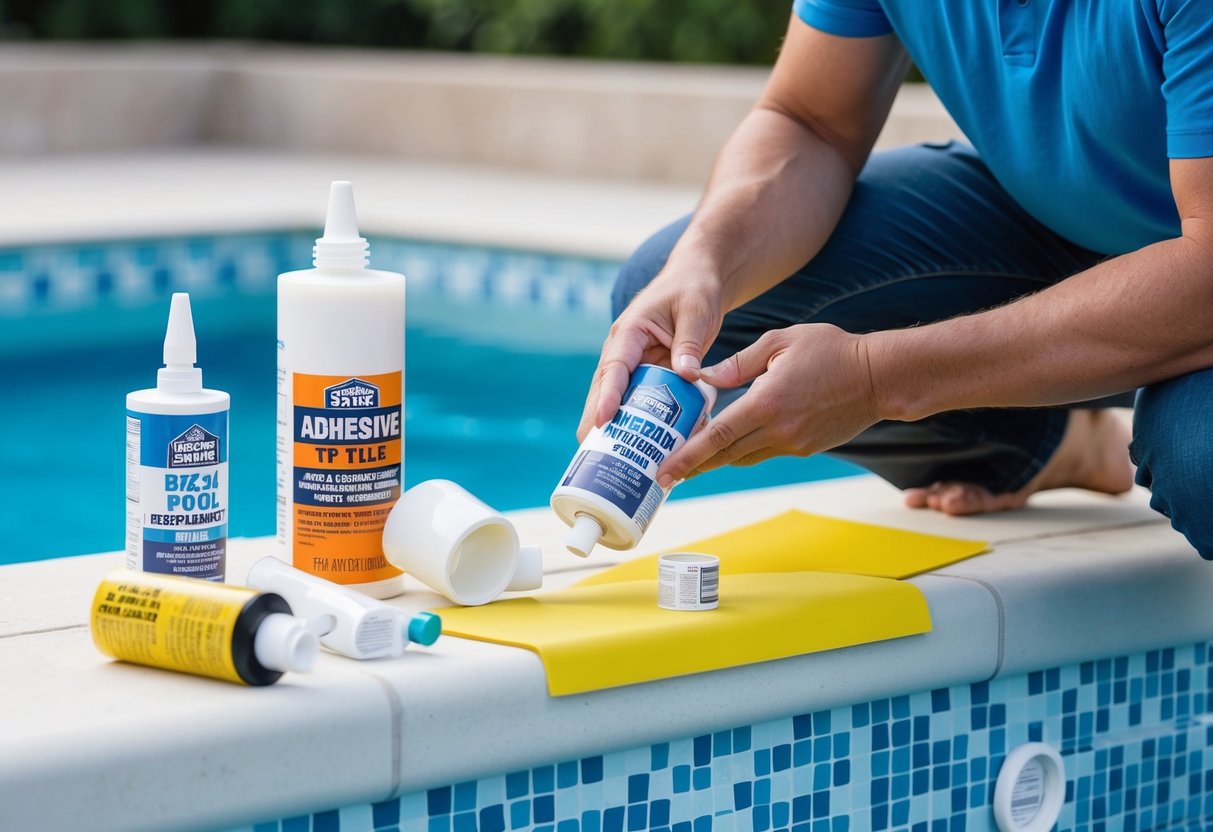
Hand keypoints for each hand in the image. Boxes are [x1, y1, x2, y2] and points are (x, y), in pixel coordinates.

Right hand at [577, 271, 723, 440]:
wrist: (697, 280)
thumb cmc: (694, 289)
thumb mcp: (696, 311)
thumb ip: (689, 343)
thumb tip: (686, 376)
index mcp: (629, 331)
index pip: (614, 368)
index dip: (607, 396)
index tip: (602, 421)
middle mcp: (623, 351)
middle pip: (604, 392)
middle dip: (597, 423)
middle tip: (593, 455)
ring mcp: (632, 366)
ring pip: (616, 402)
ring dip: (615, 428)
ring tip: (611, 461)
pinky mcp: (645, 376)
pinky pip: (638, 403)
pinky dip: (638, 424)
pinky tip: (643, 450)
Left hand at [655, 323, 880, 485]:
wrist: (879, 378)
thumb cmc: (831, 350)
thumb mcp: (780, 342)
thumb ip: (739, 363)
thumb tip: (705, 378)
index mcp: (767, 402)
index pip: (718, 435)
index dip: (688, 455)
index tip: (665, 470)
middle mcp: (778, 429)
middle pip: (725, 455)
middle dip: (692, 467)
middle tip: (663, 476)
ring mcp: (792, 442)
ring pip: (743, 457)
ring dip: (716, 460)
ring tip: (688, 461)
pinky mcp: (804, 448)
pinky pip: (764, 452)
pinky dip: (743, 450)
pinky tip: (728, 445)